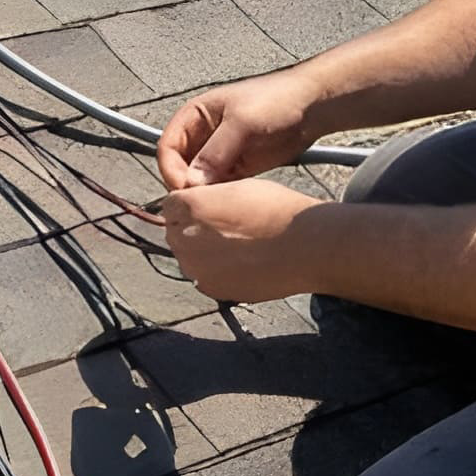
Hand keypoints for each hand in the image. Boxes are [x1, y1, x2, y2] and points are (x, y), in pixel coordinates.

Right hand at [153, 70, 320, 191]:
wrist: (313, 106)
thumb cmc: (276, 101)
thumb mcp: (242, 122)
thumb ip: (215, 152)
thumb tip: (192, 183)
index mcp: (194, 116)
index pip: (167, 147)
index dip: (171, 169)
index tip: (184, 189)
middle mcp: (201, 136)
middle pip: (178, 167)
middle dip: (185, 185)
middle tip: (199, 203)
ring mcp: (219, 154)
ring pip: (197, 180)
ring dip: (201, 194)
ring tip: (214, 207)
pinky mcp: (236, 169)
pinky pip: (218, 187)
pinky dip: (218, 197)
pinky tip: (228, 205)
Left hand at [155, 178, 325, 304]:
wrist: (305, 247)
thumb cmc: (278, 211)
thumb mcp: (238, 186)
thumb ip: (208, 196)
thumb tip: (198, 206)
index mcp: (189, 207)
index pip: (169, 206)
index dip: (189, 206)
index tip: (206, 208)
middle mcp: (185, 239)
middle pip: (175, 232)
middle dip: (192, 229)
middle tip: (225, 228)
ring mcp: (197, 268)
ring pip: (189, 257)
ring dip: (203, 252)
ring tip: (237, 247)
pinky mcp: (212, 289)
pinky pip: (204, 277)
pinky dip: (217, 271)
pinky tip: (242, 263)